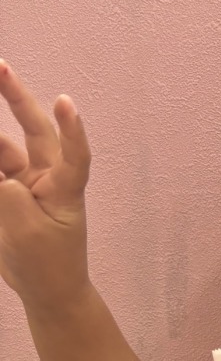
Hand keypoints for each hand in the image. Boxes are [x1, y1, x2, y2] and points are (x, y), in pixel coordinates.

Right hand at [0, 61, 91, 307]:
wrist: (47, 293)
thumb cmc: (49, 265)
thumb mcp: (27, 232)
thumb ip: (7, 196)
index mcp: (64, 189)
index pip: (73, 154)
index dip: (71, 129)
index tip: (65, 102)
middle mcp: (46, 179)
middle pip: (33, 131)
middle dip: (15, 97)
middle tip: (1, 67)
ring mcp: (24, 184)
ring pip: (1, 149)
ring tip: (0, 150)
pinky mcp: (6, 194)